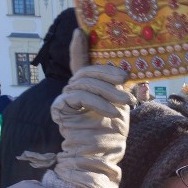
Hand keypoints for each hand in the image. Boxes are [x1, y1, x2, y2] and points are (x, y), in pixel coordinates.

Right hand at [49, 29, 135, 187]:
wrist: (100, 156)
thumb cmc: (111, 133)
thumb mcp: (119, 105)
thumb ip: (115, 87)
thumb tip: (122, 71)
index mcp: (86, 87)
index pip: (80, 63)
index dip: (79, 47)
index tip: (80, 31)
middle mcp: (73, 90)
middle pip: (88, 71)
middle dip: (109, 75)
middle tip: (127, 84)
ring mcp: (65, 99)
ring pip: (86, 83)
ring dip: (109, 92)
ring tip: (126, 103)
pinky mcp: (60, 108)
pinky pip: (80, 96)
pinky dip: (99, 103)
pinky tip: (113, 113)